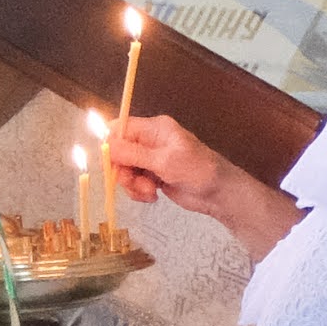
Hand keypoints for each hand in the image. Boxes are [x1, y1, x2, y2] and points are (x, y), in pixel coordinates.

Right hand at [114, 116, 298, 256]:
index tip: (113, 162)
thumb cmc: (199, 171)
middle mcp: (150, 141)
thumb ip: (133, 153)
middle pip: (118, 152)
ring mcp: (151, 159)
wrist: (220, 194)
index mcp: (154, 128)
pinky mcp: (153, 176)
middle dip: (122, 170)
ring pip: (124, 170)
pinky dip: (138, 191)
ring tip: (149, 191)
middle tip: (133, 181)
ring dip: (132, 184)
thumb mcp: (165, 161)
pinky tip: (152, 196)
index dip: (111, 145)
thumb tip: (106, 145)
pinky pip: (133, 182)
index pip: (119, 128)